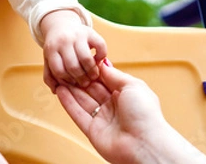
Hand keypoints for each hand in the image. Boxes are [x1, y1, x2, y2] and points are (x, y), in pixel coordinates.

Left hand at [40, 10, 106, 91]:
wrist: (61, 25)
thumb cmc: (56, 47)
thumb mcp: (49, 59)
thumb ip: (49, 76)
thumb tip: (56, 91)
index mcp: (51, 49)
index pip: (59, 70)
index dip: (67, 80)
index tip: (73, 84)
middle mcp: (64, 40)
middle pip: (73, 66)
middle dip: (81, 79)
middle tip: (86, 83)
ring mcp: (77, 35)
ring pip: (86, 58)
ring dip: (92, 71)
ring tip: (93, 75)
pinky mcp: (90, 31)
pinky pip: (100, 46)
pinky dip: (101, 56)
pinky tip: (98, 60)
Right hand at [56, 61, 205, 163]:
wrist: (145, 144)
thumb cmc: (146, 115)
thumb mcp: (133, 85)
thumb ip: (114, 75)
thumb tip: (102, 64)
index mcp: (125, 95)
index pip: (104, 80)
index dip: (92, 71)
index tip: (80, 60)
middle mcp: (113, 107)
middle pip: (91, 90)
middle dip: (79, 78)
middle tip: (66, 67)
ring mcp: (102, 119)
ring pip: (83, 101)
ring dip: (71, 89)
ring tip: (59, 76)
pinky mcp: (92, 131)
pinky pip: (78, 114)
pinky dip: (68, 103)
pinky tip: (60, 91)